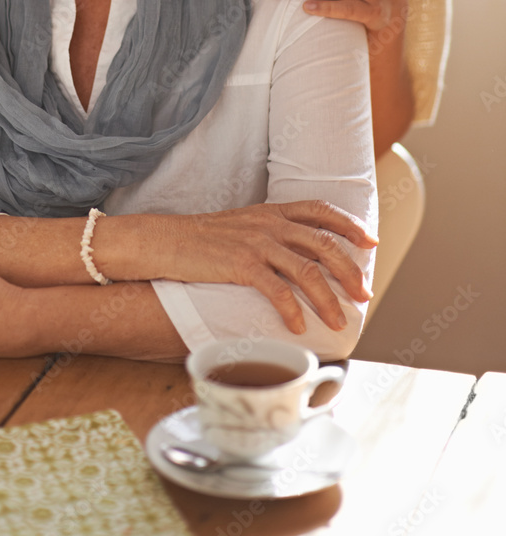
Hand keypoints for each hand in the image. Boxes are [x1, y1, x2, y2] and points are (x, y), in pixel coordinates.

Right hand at [161, 200, 376, 334]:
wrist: (166, 240)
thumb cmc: (202, 239)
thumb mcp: (242, 225)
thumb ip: (270, 233)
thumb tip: (298, 256)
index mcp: (271, 211)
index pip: (319, 209)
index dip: (348, 224)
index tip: (369, 242)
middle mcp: (269, 223)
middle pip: (323, 243)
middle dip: (350, 270)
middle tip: (363, 294)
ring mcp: (256, 243)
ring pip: (308, 271)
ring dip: (328, 299)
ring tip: (338, 321)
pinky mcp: (241, 264)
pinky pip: (277, 290)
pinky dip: (292, 310)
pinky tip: (298, 326)